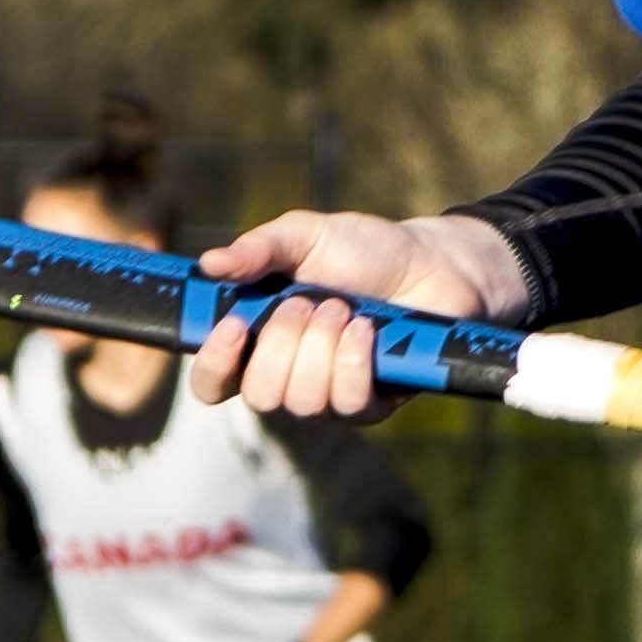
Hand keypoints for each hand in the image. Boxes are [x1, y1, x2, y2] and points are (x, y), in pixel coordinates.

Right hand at [182, 211, 529, 416]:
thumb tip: (210, 264)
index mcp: (258, 342)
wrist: (431, 264)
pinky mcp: (372, 406)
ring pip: (304, 401)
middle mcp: (288, 377)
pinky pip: (349, 403)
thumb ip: (259, 248)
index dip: (214, 365)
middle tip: (307, 302)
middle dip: (281, 344)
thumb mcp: (306, 235)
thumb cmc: (364, 251)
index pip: (213, 383)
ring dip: (322, 347)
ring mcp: (330, 397)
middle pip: (260, 396)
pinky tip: (367, 328)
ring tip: (343, 309)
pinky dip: (355, 358)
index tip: (233, 327)